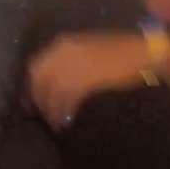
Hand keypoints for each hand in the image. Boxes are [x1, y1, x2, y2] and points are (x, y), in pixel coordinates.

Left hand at [26, 32, 148, 129]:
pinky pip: (66, 101)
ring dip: (52, 112)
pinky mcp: (83, 80)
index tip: (30, 102)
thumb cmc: (115, 52)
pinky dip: (64, 113)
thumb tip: (52, 84)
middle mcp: (62, 53)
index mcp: (61, 44)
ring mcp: (72, 66)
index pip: (34, 66)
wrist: (139, 52)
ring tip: (57, 124)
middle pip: (39, 82)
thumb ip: (66, 62)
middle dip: (38, 102)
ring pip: (51, 94)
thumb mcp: (84, 50)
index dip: (30, 87)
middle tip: (42, 117)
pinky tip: (66, 122)